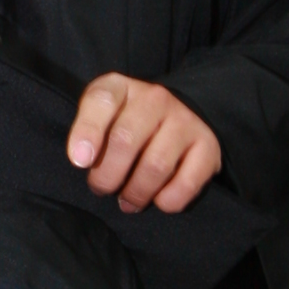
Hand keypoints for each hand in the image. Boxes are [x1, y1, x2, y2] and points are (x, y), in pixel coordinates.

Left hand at [66, 74, 222, 213]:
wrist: (176, 120)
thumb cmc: (127, 124)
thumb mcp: (101, 117)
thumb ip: (86, 131)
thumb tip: (81, 159)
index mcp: (122, 87)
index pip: (102, 100)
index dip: (87, 132)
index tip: (80, 161)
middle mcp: (156, 98)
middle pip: (125, 140)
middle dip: (107, 176)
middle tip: (103, 188)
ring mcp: (185, 121)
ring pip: (155, 166)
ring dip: (135, 193)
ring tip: (128, 200)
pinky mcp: (207, 147)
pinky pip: (186, 183)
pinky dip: (167, 201)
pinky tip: (157, 200)